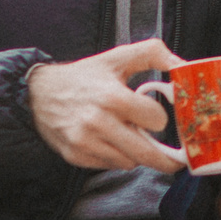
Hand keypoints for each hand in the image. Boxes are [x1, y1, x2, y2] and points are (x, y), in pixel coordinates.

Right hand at [26, 39, 187, 172]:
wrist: (39, 92)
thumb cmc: (84, 75)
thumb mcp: (117, 57)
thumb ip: (152, 54)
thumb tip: (181, 65)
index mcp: (112, 97)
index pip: (156, 121)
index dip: (159, 118)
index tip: (155, 115)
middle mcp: (98, 123)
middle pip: (147, 154)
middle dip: (165, 158)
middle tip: (175, 158)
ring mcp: (85, 142)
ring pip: (129, 162)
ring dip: (136, 153)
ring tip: (128, 135)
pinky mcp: (76, 156)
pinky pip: (110, 166)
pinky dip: (116, 157)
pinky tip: (110, 141)